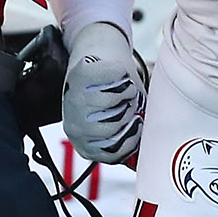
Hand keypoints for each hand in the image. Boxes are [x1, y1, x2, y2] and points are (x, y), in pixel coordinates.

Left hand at [63, 20, 148, 165]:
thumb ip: (130, 142)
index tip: (139, 126)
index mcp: (84, 142)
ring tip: (126, 90)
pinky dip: (122, 75)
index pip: (110, 154)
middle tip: (130, 104)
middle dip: (129, 115)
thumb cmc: (114, 94)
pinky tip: (119, 77)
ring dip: (127, 94)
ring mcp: (73, 99)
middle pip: (110, 131)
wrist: (100, 57)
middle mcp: (74, 124)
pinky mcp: (79, 75)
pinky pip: (110, 79)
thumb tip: (144, 159)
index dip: (131, 141)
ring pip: (110, 104)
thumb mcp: (122, 124)